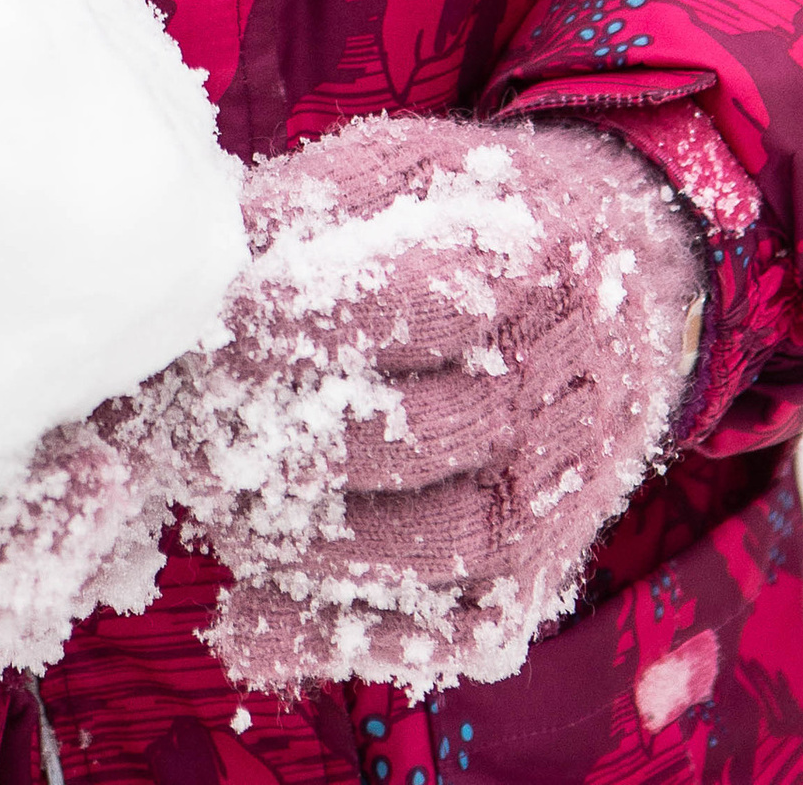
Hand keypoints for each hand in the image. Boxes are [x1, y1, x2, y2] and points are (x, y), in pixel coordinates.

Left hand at [165, 114, 702, 691]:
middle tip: (180, 424)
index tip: (208, 324)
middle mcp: (557, 388)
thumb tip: (208, 260)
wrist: (623, 264)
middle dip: (266, 440)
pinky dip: (337, 637)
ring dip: (289, 538)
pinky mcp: (540, 570)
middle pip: (398, 439)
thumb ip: (315, 204)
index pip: (400, 306)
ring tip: (208, 497)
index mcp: (527, 261)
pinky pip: (442, 633)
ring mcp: (556, 492)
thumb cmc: (477, 211)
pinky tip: (245, 621)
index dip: (285, 321)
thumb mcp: (409, 165)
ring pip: (418, 549)